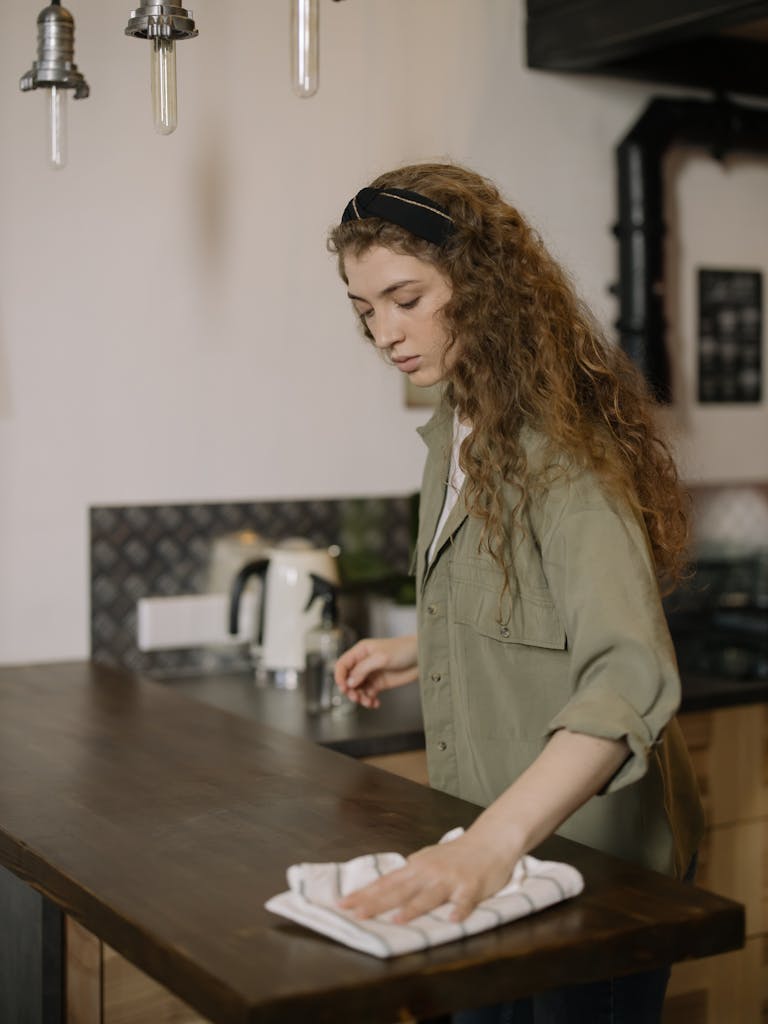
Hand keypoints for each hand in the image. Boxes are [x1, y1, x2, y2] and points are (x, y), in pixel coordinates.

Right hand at [334, 635, 417, 708]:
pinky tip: (375, 703)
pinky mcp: (379, 683)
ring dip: (360, 698)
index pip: (343, 664)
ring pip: (357, 689)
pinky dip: (369, 700)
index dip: (340, 676)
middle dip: (350, 690)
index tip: (344, 688)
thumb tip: (350, 681)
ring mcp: (371, 674)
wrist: (422, 657)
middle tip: (357, 697)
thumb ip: (363, 669)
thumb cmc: (403, 650)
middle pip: (348, 679)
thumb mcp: (381, 658)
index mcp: (361, 652)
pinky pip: (368, 694)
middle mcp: (363, 663)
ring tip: (368, 702)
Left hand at [339, 829, 518, 922]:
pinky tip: (452, 920)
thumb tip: (382, 889)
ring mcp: (450, 879)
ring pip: (429, 896)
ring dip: (413, 908)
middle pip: (400, 890)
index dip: (364, 894)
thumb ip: (408, 876)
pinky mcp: (472, 886)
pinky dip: (459, 911)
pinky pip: (465, 901)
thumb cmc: (456, 855)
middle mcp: (429, 872)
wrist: (490, 840)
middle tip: (356, 914)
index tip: (342, 904)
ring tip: (396, 920)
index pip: (385, 882)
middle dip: (377, 903)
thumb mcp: (427, 860)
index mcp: (416, 867)